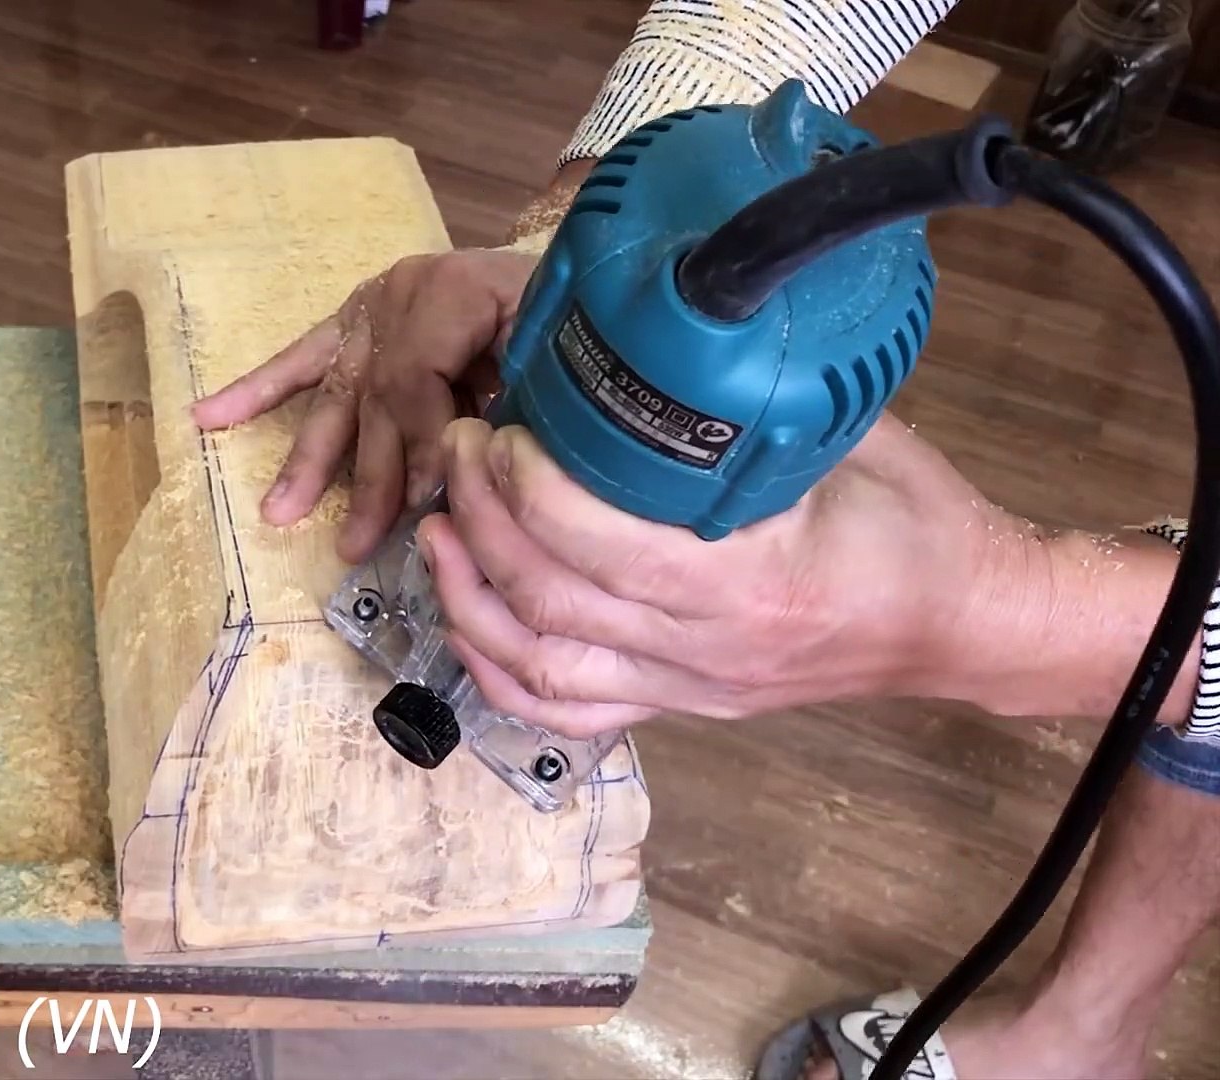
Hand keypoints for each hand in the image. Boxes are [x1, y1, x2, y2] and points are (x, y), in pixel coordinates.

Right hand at [191, 159, 596, 563]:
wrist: (578, 269)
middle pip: (376, 399)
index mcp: (455, 289)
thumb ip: (517, 402)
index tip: (426, 504)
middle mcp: (403, 293)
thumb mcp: (559, 354)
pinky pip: (303, 357)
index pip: (416, 380)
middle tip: (355, 544)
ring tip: (280, 513)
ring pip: (335, 392)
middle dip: (368, 479)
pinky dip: (257, 387)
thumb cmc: (575, 321)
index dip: (420, 446)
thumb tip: (473, 469)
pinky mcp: (359, 319)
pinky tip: (209, 416)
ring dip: (308, 458)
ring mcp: (375, 307)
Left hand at [417, 414, 1067, 736]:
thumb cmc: (917, 521)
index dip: (531, 489)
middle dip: (483, 522)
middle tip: (460, 449)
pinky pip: (569, 715)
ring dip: (470, 598)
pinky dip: (501, 675)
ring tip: (434, 528)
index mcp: (754, 581)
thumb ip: (758, 402)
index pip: (607, 546)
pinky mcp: (680, 708)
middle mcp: (710, 650)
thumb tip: (675, 333)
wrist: (964, 624)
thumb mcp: (852, 438)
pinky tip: (467, 622)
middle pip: (555, 601)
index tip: (502, 428)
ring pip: (544, 667)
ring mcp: (690, 688)